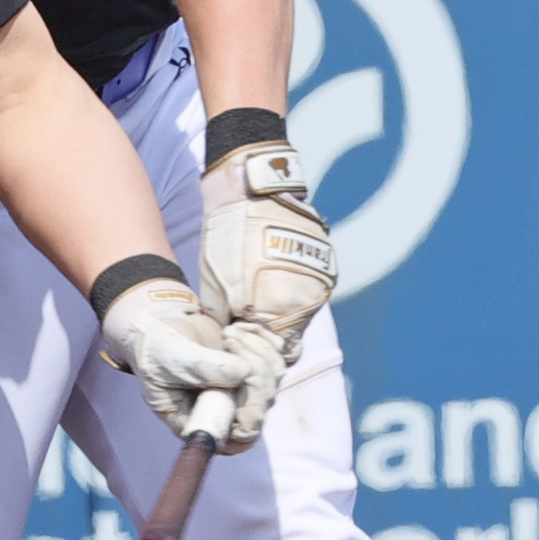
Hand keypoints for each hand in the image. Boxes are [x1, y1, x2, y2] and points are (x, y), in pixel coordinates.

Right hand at [99, 275, 283, 452]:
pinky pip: (278, 355)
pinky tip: (238, 327)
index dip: (249, 414)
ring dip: (256, 349)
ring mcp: (244, 389)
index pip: (241, 438)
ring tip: (228, 333)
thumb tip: (242, 373)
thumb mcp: (168, 358)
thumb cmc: (155, 349)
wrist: (160, 326)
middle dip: (253, 369)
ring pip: (273, 378)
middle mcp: (227, 411)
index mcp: (202, 423)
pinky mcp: (255, 365)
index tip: (239, 378)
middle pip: (262, 405)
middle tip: (228, 340)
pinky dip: (262, 336)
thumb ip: (200, 367)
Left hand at [199, 133, 336, 364]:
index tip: (236, 338)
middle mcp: (311, 297)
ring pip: (300, 311)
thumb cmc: (228, 235)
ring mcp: (321, 278)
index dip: (254, 352)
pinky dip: (289, 290)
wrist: (252, 186)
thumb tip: (230, 338)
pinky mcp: (324, 261)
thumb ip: (225, 321)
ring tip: (254, 295)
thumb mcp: (214, 285)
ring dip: (279, 311)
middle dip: (267, 334)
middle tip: (242, 321)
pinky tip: (268, 276)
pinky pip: (307, 288)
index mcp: (283, 308)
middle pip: (290, 334)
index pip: (276, 353)